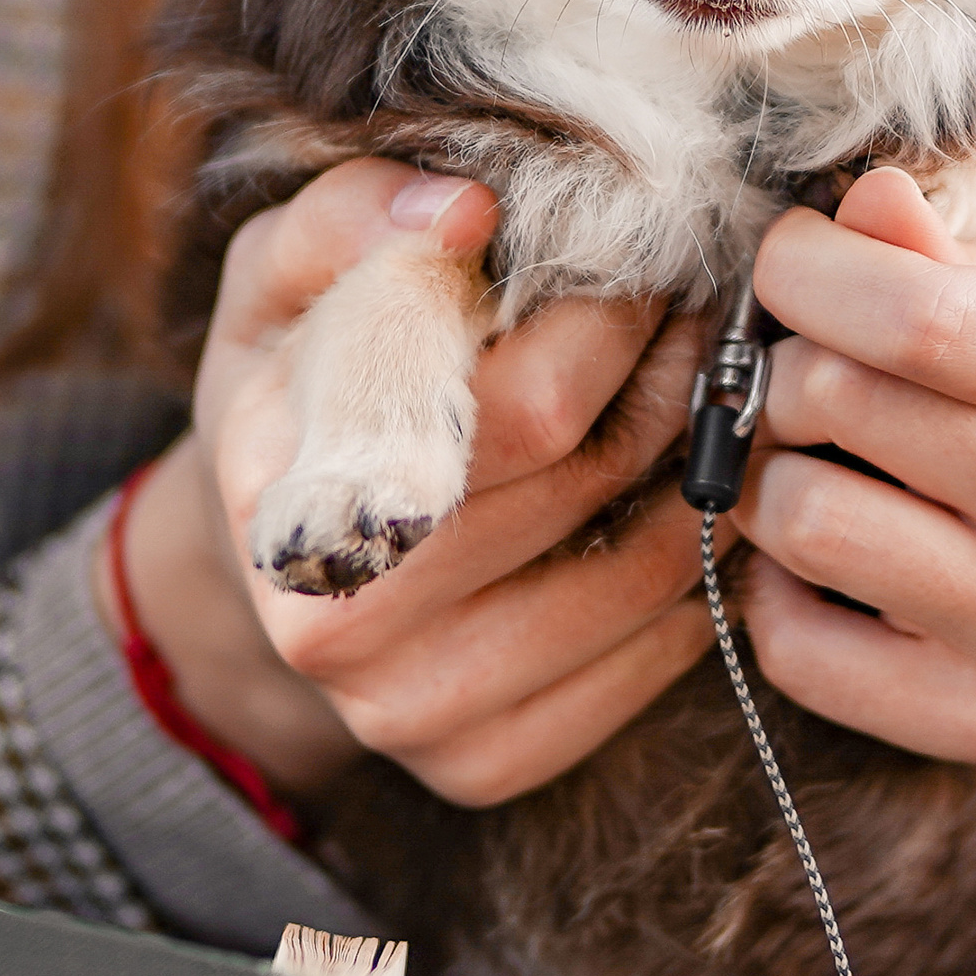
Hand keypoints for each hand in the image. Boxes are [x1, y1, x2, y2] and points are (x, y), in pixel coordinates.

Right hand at [105, 162, 714, 809]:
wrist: (261, 551)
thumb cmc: (295, 382)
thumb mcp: (282, 278)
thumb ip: (350, 219)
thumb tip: (463, 208)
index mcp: (296, 500)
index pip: (528, 407)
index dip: (614, 318)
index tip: (651, 257)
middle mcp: (341, 631)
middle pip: (595, 483)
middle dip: (675, 379)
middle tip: (708, 315)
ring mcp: (412, 716)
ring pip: (649, 577)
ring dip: (710, 472)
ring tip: (713, 395)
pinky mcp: (483, 767)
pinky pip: (656, 661)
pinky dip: (701, 573)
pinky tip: (689, 500)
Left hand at [737, 169, 975, 785]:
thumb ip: (926, 249)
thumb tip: (868, 200)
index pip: (916, 315)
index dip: (808, 271)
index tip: (785, 262)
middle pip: (838, 402)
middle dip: (783, 369)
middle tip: (802, 374)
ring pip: (802, 521)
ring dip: (770, 480)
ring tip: (816, 464)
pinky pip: (793, 643)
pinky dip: (777, 592)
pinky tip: (830, 563)